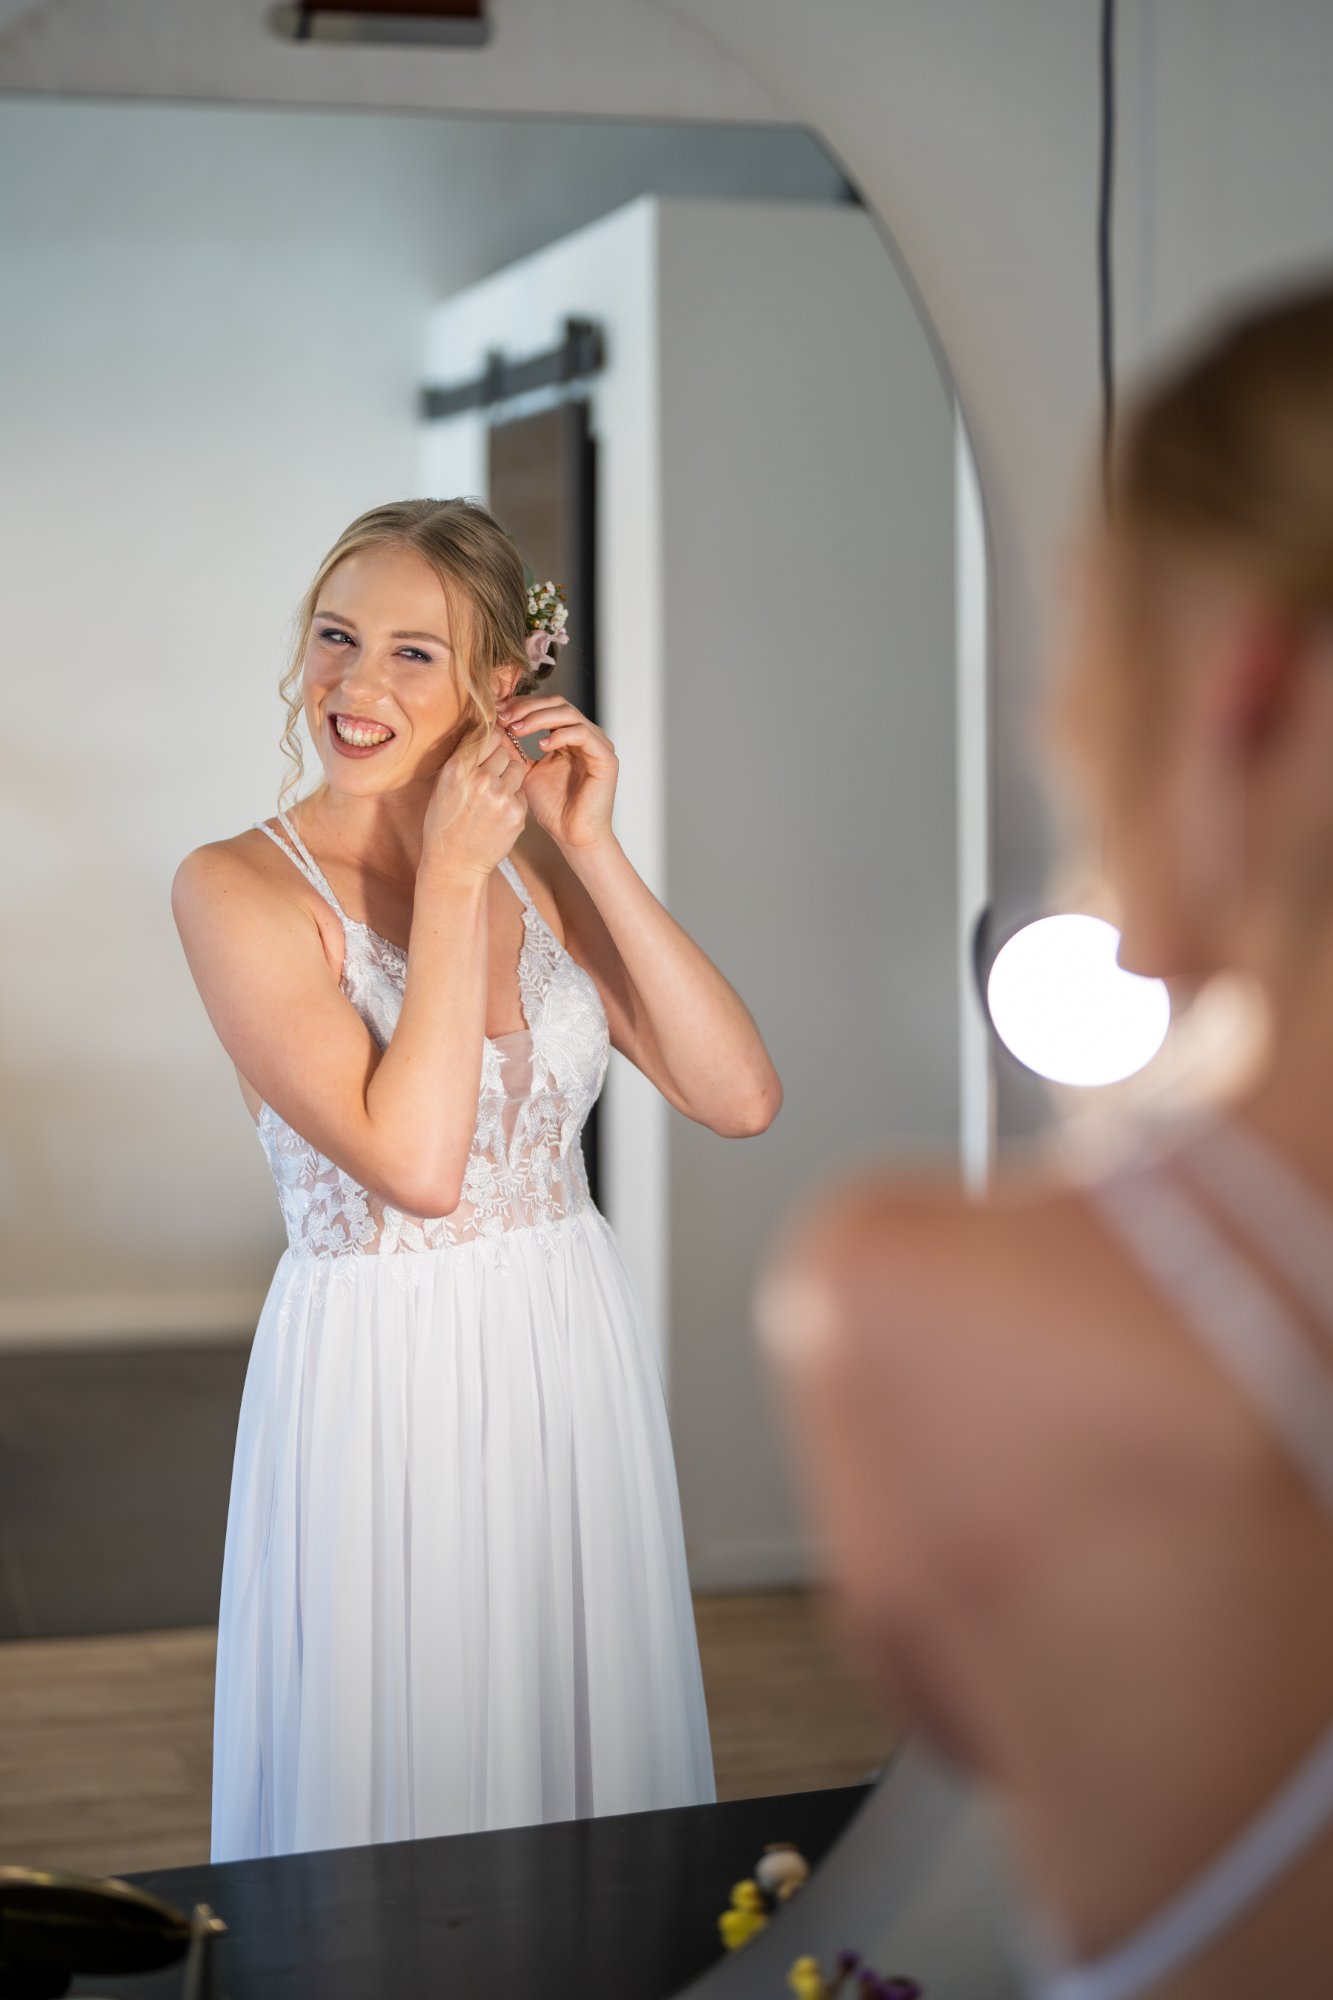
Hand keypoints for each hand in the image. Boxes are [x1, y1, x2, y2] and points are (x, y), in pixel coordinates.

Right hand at [421, 725, 526, 878]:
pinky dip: (514, 799)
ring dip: (510, 777)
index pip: (486, 735)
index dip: (489, 741)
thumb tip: (483, 732)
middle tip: (489, 778)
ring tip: (494, 795)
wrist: (454, 862)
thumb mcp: (444, 786)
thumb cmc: (445, 823)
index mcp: (457, 769)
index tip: (488, 748)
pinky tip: (499, 813)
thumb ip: (464, 760)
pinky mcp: (517, 812)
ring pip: (517, 767)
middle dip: (499, 761)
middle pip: (504, 750)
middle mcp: (481, 779)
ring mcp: (501, 796)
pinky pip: (522, 791)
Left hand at [498, 694, 617, 851]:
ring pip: (569, 713)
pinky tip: (540, 745)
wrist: (572, 835)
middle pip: (557, 703)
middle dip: (528, 707)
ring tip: (517, 730)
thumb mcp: (525, 771)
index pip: (546, 706)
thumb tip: (492, 725)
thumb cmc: (552, 808)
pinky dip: (560, 735)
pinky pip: (583, 734)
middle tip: (505, 717)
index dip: (522, 705)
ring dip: (539, 717)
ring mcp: (598, 744)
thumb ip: (513, 749)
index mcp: (568, 736)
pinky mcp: (606, 757)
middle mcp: (585, 735)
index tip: (497, 713)